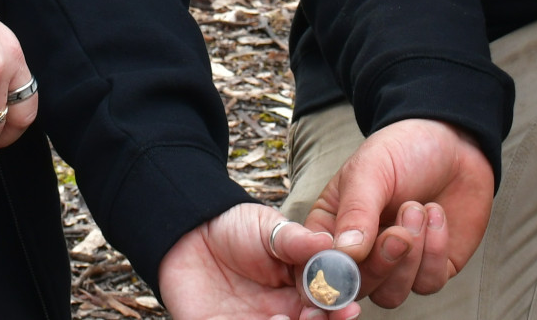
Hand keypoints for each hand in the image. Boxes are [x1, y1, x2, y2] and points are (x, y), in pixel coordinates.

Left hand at [158, 202, 358, 319]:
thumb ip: (297, 240)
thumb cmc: (233, 226)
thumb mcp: (268, 227)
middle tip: (318, 316)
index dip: (338, 308)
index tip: (348, 306)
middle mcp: (279, 313)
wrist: (187, 229)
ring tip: (285, 319)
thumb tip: (329, 243)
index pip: (324, 305)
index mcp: (296, 290)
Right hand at [302, 119, 492, 307]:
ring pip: (391, 295)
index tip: (347, 260)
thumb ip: (356, 211)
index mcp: (332, 227)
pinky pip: (428, 283)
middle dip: (380, 263)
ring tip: (418, 209)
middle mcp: (360, 253)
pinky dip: (435, 252)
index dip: (324, 275)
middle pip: (355, 289)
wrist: (453, 143)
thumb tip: (345, 255)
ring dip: (410, 257)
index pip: (315, 267)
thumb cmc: (402, 150)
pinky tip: (436, 215)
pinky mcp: (431, 269)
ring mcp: (395, 265)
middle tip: (399, 233)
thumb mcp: (371, 170)